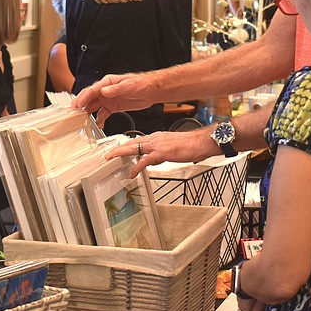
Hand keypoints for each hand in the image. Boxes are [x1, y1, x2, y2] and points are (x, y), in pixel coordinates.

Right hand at [72, 73, 158, 126]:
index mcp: (107, 83)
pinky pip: (103, 114)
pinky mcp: (113, 106)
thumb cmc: (141, 84)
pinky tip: (99, 125)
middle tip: (73, 113)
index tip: (77, 105)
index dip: (83, 98)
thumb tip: (103, 91)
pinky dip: (100, 119)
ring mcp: (109, 99)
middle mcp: (105, 91)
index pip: (92, 90)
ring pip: (94, 106)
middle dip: (80, 105)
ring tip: (82, 121)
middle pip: (89, 98)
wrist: (152, 91)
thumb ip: (115, 89)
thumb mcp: (128, 86)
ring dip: (88, 113)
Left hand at [103, 128, 218, 176]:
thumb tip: (153, 160)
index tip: (118, 150)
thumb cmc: (191, 145)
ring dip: (121, 153)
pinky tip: (132, 172)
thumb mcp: (172, 148)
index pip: (138, 140)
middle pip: (132, 142)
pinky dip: (137, 166)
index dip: (126, 145)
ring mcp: (158, 144)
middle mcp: (155, 138)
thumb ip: (161, 153)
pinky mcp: (163, 152)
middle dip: (119, 148)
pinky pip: (146, 160)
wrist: (202, 141)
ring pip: (135, 148)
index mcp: (157, 137)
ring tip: (111, 158)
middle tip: (108, 153)